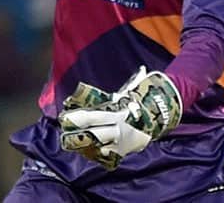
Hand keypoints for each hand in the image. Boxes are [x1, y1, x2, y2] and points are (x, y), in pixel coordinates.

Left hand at [58, 66, 181, 169]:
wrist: (159, 121)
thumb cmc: (141, 103)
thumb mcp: (133, 93)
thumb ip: (132, 83)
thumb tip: (141, 69)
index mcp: (118, 113)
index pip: (94, 116)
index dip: (79, 118)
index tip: (65, 118)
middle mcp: (117, 129)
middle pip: (93, 134)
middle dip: (76, 136)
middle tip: (64, 133)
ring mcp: (119, 142)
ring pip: (96, 146)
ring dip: (82, 146)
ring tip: (70, 143)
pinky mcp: (121, 151)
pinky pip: (105, 154)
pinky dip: (94, 153)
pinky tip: (85, 151)